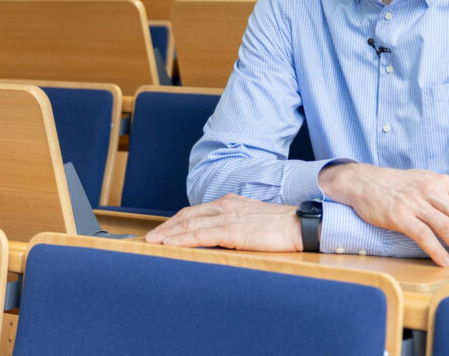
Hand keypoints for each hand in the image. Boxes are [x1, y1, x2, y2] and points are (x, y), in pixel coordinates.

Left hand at [145, 194, 301, 251]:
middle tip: (148, 238)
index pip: (195, 211)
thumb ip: (235, 224)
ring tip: (152, 242)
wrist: (300, 225)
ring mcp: (228, 217)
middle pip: (187, 215)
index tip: (162, 230)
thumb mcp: (253, 220)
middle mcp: (225, 206)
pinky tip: (169, 245)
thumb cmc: (281, 226)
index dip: (176, 221)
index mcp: (230, 202)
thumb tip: (221, 237)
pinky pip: (200, 235)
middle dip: (166, 227)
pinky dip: (181, 239)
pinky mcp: (232, 230)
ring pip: (189, 224)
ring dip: (167, 233)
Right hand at [318, 163, 448, 268]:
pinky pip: (423, 235)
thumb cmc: (402, 184)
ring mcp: (415, 202)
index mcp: (443, 182)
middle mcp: (432, 190)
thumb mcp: (432, 180)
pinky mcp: (399, 215)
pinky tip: (445, 262)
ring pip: (447, 227)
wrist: (365, 182)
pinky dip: (436, 250)